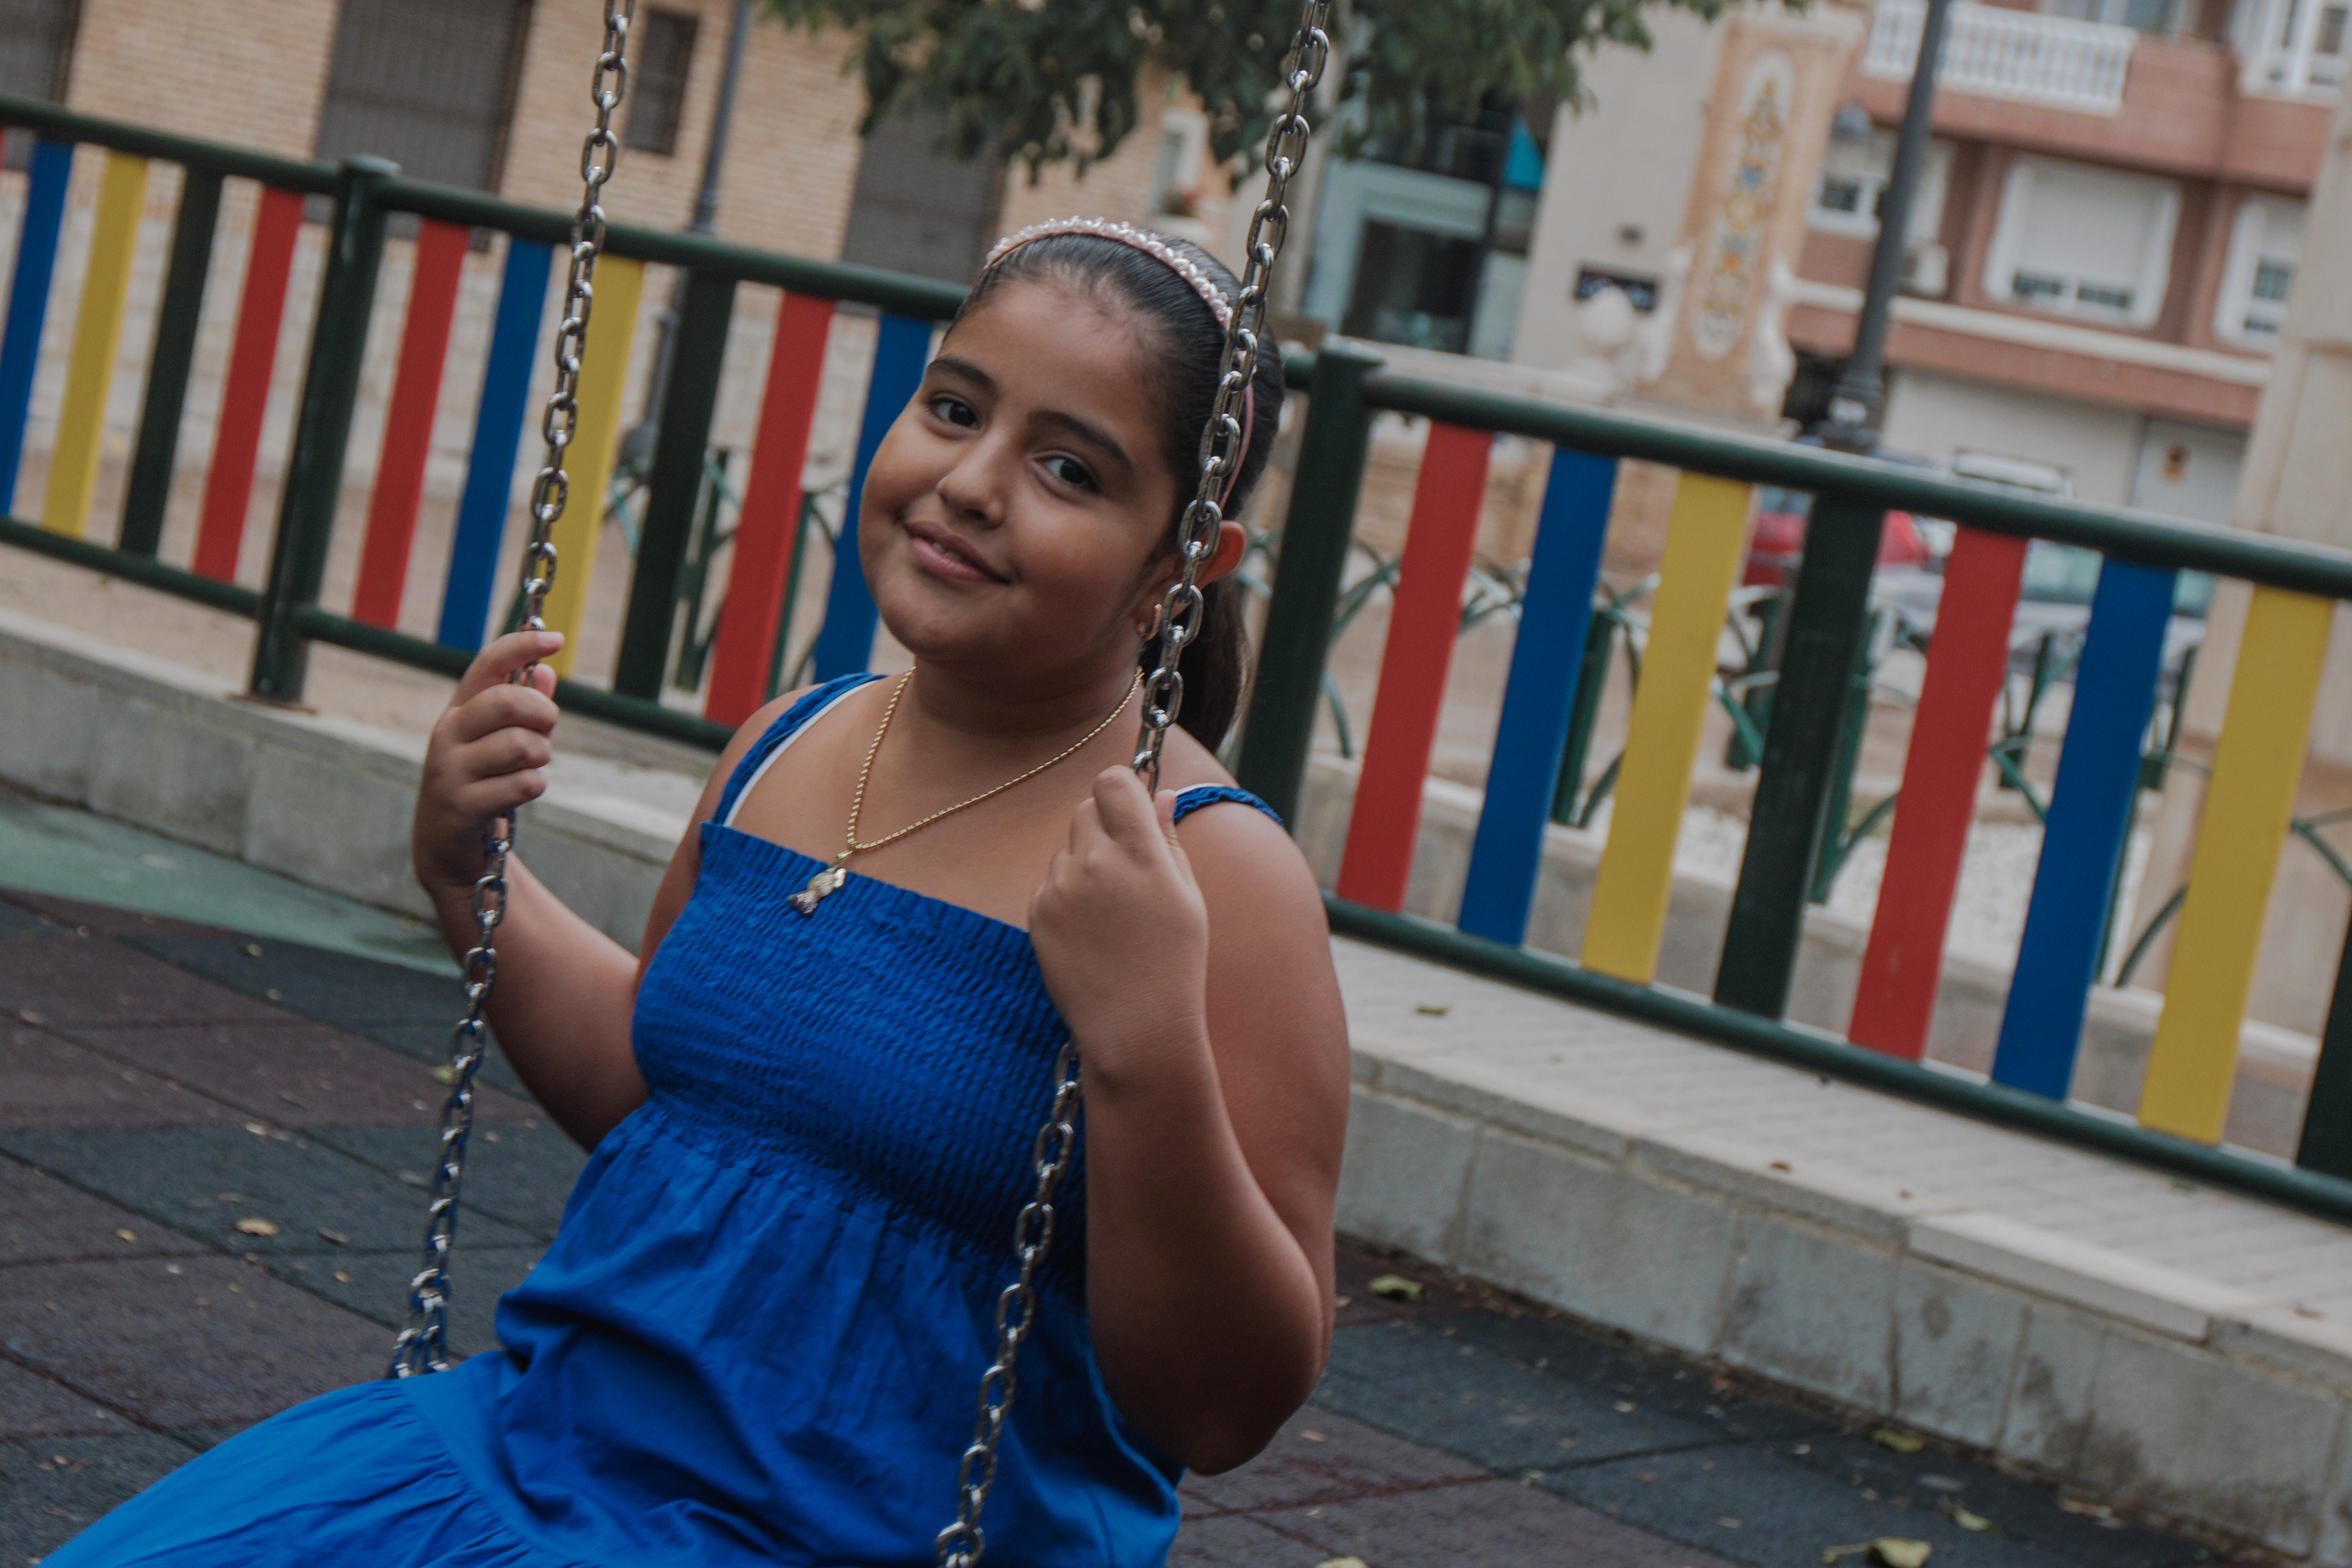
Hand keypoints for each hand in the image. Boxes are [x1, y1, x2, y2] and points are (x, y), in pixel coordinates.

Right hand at [413, 630, 562, 896]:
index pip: (487, 663)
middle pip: (509, 701)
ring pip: (522, 744)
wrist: (447, 845)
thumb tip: (546, 672)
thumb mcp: (499, 742)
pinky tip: (520, 793)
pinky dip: (534, 786)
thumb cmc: (481, 783)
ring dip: (542, 757)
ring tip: (530, 769)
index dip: (522, 646)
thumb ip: (524, 709)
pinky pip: (523, 783)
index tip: (556, 639)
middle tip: (546, 731)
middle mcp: (448, 732)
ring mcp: (451, 769)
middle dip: (543, 714)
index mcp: (459, 709)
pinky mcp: (462, 804)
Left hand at [1030, 767, 1210, 1085]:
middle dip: (1103, 826)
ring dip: (1084, 864)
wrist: (1135, 1028)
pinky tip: (1090, 934)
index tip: (1130, 809)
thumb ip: (1168, 839)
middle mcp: (1096, 862)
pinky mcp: (1037, 912)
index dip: (1121, 790)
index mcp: (1142, 853)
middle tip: (1126, 868)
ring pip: (1067, 848)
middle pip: (1086, 809)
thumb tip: (1160, 794)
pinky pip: (1050, 883)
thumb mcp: (1187, 896)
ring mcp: (1061, 887)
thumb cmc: (1174, 962)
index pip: (1112, 782)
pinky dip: (1066, 897)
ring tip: (1111, 916)